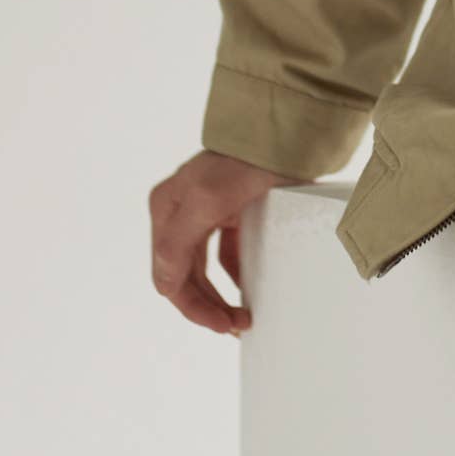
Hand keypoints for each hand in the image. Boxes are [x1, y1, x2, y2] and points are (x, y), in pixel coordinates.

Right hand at [149, 148, 311, 335]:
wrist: (290, 129)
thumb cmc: (248, 158)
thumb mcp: (208, 200)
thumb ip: (178, 243)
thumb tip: (164, 285)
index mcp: (166, 209)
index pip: (170, 276)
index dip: (194, 306)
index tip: (222, 323)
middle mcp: (179, 212)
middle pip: (186, 276)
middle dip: (208, 305)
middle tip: (236, 326)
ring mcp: (206, 211)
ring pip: (205, 269)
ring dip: (220, 295)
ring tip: (241, 317)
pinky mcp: (231, 210)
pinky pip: (226, 253)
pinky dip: (235, 272)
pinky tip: (247, 287)